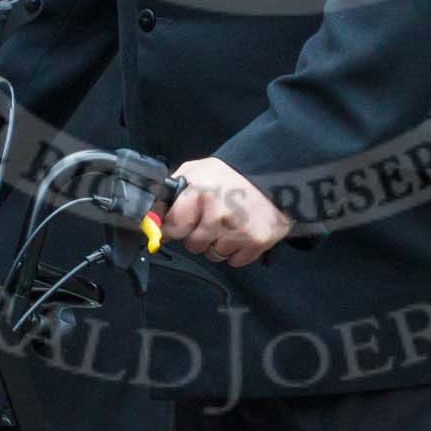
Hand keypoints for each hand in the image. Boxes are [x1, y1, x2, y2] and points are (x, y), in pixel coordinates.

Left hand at [162, 158, 291, 269]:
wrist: (277, 175)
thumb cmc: (233, 174)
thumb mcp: (199, 170)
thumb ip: (175, 190)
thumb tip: (153, 215)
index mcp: (200, 192)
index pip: (172, 226)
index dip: (174, 226)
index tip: (179, 224)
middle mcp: (217, 214)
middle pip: (192, 245)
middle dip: (198, 234)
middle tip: (212, 217)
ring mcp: (237, 231)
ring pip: (213, 255)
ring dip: (218, 243)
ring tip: (231, 222)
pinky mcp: (256, 243)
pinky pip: (233, 261)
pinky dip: (237, 250)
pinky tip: (243, 231)